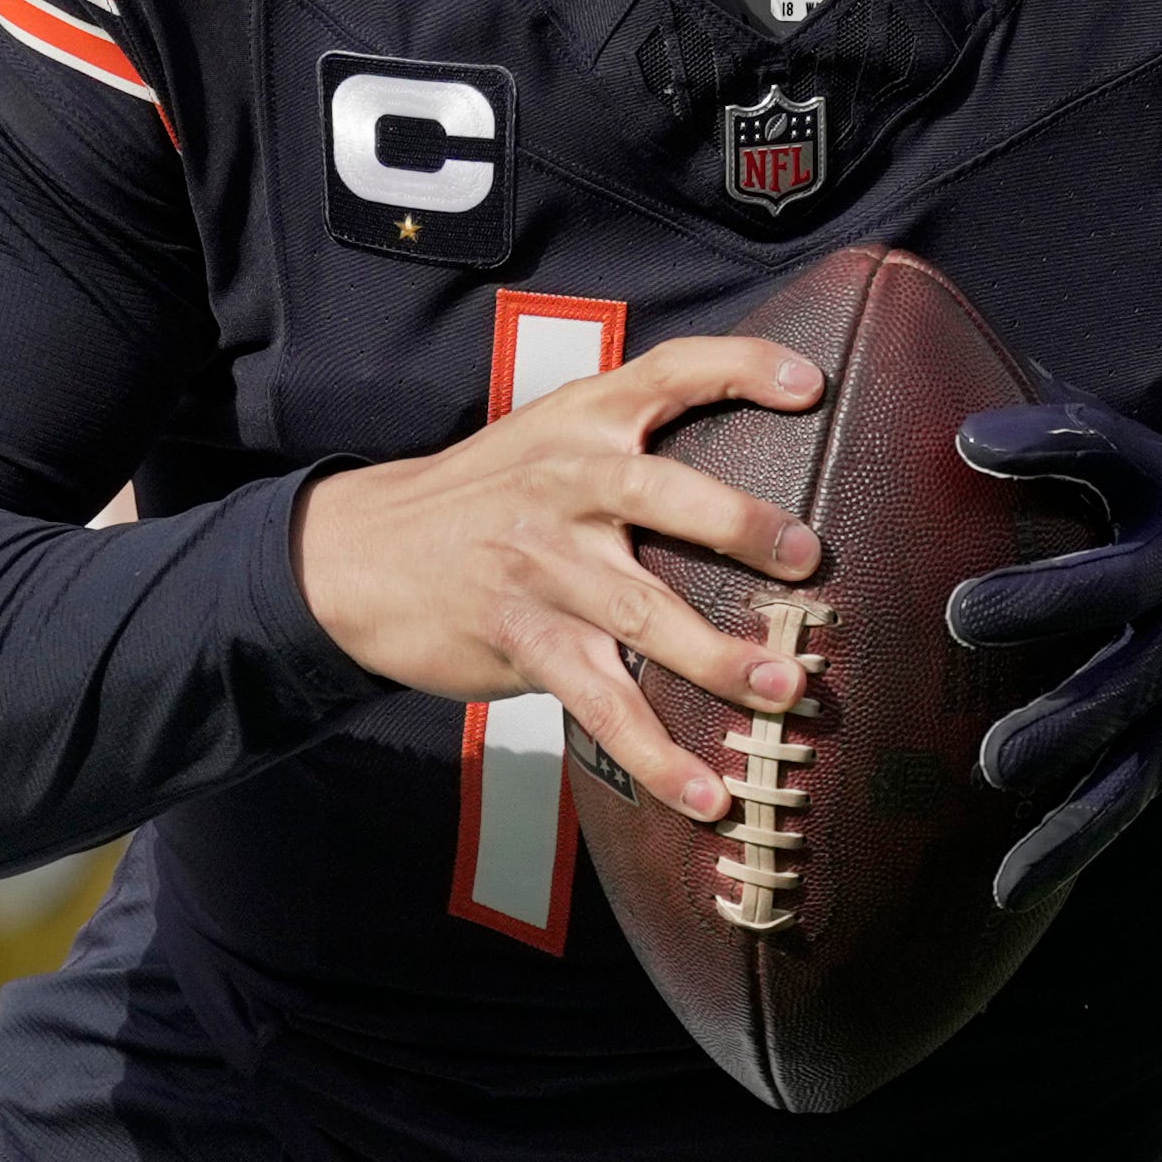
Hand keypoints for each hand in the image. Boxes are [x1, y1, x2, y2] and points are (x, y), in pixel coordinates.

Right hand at [294, 331, 822, 819]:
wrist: (354, 555)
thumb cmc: (478, 500)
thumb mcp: (541, 442)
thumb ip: (627, 444)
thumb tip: (748, 484)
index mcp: (580, 425)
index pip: (664, 372)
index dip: (738, 366)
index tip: (807, 382)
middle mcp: (564, 487)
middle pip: (660, 493)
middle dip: (738, 526)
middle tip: (807, 560)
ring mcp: (543, 568)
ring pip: (641, 612)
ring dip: (719, 658)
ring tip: (787, 691)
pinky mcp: (524, 641)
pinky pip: (600, 703)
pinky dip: (656, 755)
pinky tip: (705, 796)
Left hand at [947, 398, 1161, 915]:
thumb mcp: (1146, 471)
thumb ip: (1062, 441)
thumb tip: (949, 421)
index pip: (1107, 455)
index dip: (1047, 445)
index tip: (970, 443)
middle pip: (1114, 593)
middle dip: (1042, 606)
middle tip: (966, 613)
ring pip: (1121, 708)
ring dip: (1060, 734)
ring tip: (998, 760)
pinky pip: (1121, 796)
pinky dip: (1067, 842)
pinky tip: (1007, 884)